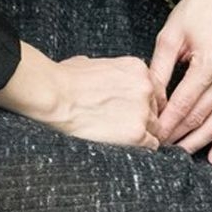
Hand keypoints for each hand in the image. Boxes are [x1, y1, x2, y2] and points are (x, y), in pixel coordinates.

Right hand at [42, 53, 163, 147]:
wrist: (55, 95)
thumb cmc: (65, 79)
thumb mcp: (91, 63)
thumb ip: (107, 71)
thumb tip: (101, 75)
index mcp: (137, 69)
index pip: (154, 90)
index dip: (145, 103)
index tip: (135, 111)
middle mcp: (146, 88)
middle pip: (157, 110)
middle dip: (144, 118)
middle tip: (125, 125)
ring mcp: (143, 111)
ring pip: (156, 129)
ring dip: (142, 134)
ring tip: (123, 138)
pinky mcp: (137, 133)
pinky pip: (151, 145)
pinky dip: (141, 148)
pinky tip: (126, 146)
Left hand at [149, 0, 211, 159]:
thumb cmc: (195, 10)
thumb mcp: (169, 36)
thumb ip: (158, 70)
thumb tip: (147, 101)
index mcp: (210, 63)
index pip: (184, 105)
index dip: (166, 124)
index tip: (151, 137)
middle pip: (202, 118)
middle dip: (180, 137)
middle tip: (161, 150)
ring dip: (201, 142)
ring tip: (181, 155)